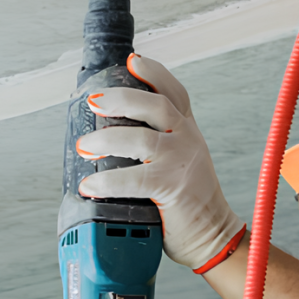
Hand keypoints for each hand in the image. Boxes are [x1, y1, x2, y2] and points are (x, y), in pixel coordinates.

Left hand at [75, 54, 246, 271]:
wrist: (213, 237)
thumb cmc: (189, 204)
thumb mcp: (178, 164)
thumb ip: (154, 147)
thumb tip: (106, 138)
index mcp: (187, 132)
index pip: (174, 93)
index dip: (154, 73)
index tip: (133, 61)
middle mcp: (187, 140)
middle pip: (156, 105)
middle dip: (121, 98)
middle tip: (94, 101)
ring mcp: (182, 162)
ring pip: (140, 138)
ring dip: (106, 139)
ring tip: (84, 146)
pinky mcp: (173, 188)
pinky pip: (134, 179)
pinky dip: (108, 182)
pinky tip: (91, 186)